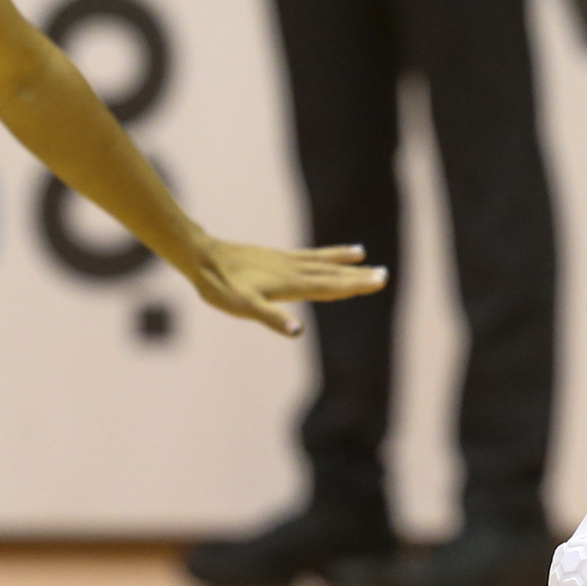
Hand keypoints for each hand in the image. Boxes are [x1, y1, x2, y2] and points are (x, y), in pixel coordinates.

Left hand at [182, 239, 385, 336]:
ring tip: (363, 256)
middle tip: (384, 275)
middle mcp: (292, 270)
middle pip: (331, 274)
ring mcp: (284, 261)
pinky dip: (322, 254)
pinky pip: (306, 255)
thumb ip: (271, 318)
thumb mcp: (243, 308)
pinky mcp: (274, 256)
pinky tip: (325, 254)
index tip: (379, 282)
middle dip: (357, 276)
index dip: (354, 286)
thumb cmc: (221, 287)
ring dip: (342, 262)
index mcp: (290, 284)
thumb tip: (297, 331)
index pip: (329, 287)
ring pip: (321, 262)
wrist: (202, 257)